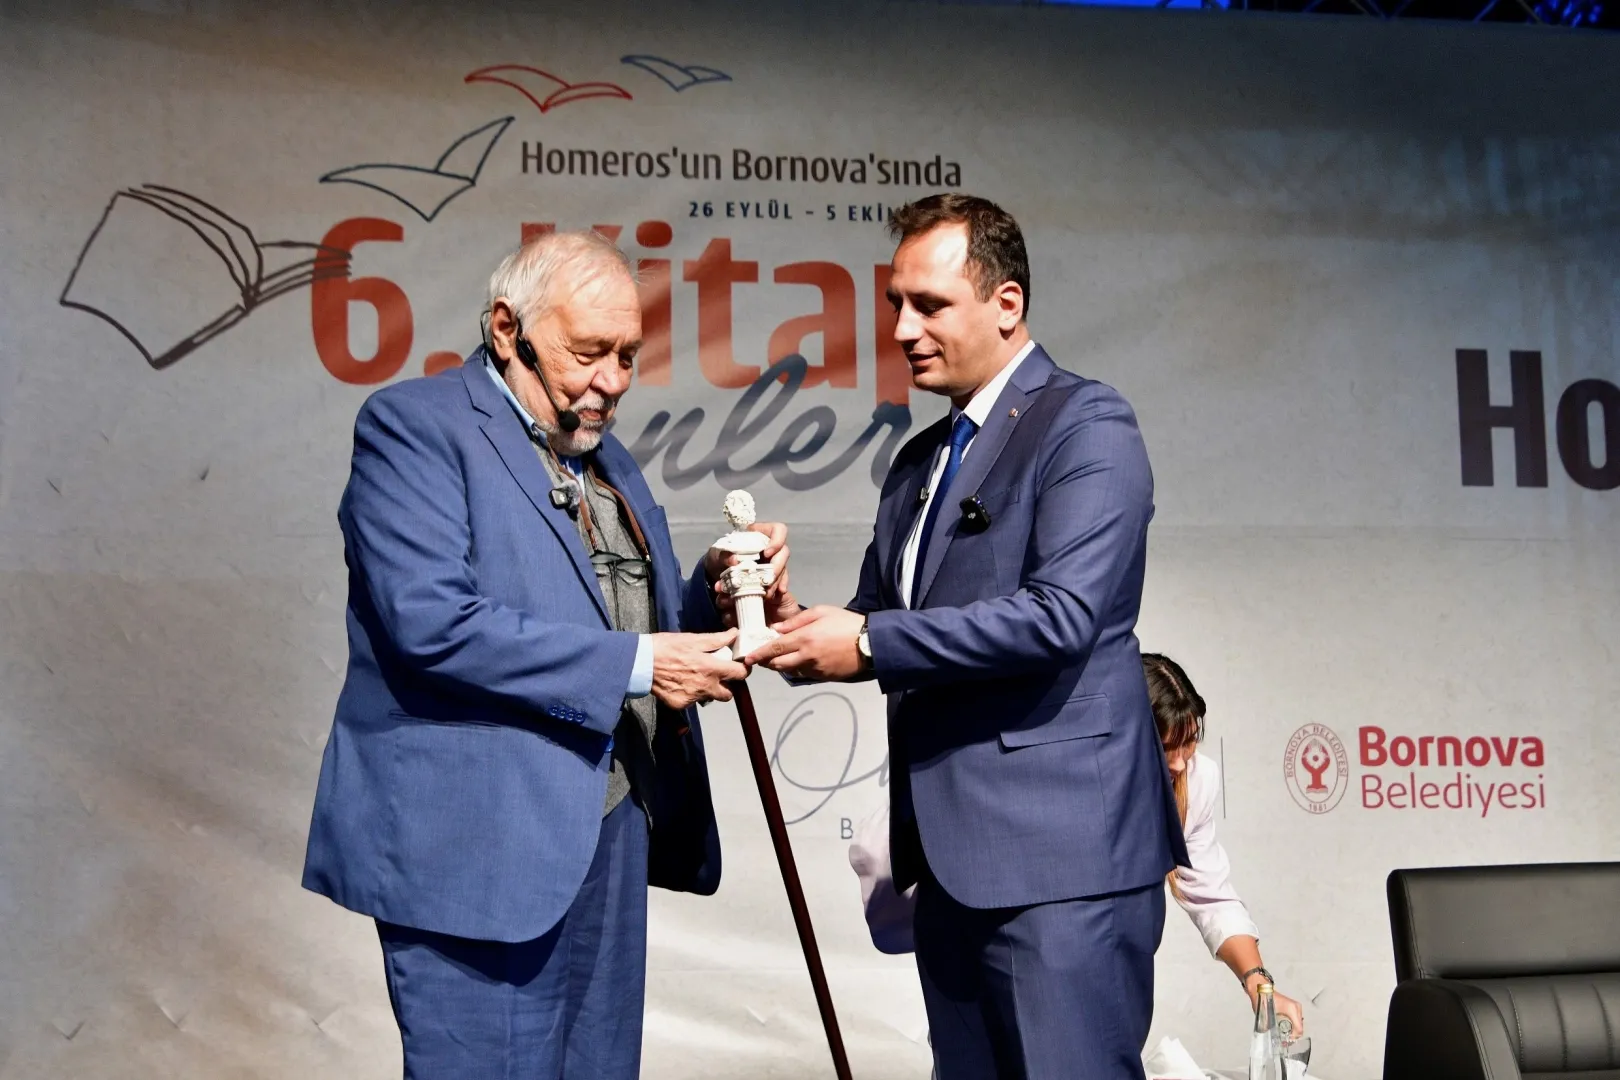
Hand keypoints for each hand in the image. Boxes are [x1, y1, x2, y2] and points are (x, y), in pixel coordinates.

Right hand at [650, 629, 746, 708]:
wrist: (640, 663)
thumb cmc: (666, 647)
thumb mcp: (693, 639)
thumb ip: (716, 640)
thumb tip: (734, 634)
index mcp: (711, 668)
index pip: (739, 674)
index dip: (742, 670)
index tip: (738, 666)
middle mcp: (705, 687)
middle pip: (728, 695)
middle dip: (726, 686)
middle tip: (717, 675)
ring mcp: (692, 698)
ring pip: (709, 698)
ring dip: (707, 690)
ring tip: (695, 677)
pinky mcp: (680, 704)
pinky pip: (691, 702)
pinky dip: (689, 694)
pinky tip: (680, 683)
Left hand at [706, 521, 800, 624]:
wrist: (716, 573)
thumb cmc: (720, 556)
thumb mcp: (717, 553)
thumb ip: (724, 555)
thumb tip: (734, 561)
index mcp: (760, 534)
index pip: (778, 530)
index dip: (777, 541)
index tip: (766, 554)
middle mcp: (770, 547)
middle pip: (783, 553)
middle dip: (777, 568)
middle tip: (768, 580)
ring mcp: (772, 562)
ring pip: (782, 570)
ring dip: (774, 583)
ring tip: (765, 594)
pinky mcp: (770, 577)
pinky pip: (779, 583)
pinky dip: (776, 590)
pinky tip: (772, 597)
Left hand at [744, 605, 864, 681]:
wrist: (871, 643)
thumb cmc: (847, 623)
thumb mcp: (821, 612)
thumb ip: (796, 621)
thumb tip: (776, 629)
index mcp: (805, 638)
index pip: (775, 649)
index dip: (758, 654)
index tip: (747, 658)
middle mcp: (807, 656)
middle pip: (778, 664)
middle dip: (766, 662)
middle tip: (759, 658)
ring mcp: (816, 669)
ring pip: (790, 670)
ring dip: (781, 665)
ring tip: (779, 657)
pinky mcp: (824, 677)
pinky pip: (805, 673)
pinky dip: (798, 667)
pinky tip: (800, 659)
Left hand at [1245, 977, 1305, 1035]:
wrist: (1262, 989)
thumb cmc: (1263, 1000)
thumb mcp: (1265, 1016)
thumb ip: (1270, 1028)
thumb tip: (1273, 1039)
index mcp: (1292, 1009)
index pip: (1299, 1029)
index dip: (1293, 1037)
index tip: (1285, 1041)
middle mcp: (1296, 1008)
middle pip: (1299, 1027)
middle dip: (1292, 1035)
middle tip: (1284, 1040)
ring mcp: (1296, 1007)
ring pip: (1298, 1024)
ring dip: (1292, 1031)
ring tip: (1284, 1035)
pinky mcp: (1294, 1007)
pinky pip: (1296, 1020)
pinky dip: (1292, 1025)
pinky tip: (1285, 1028)